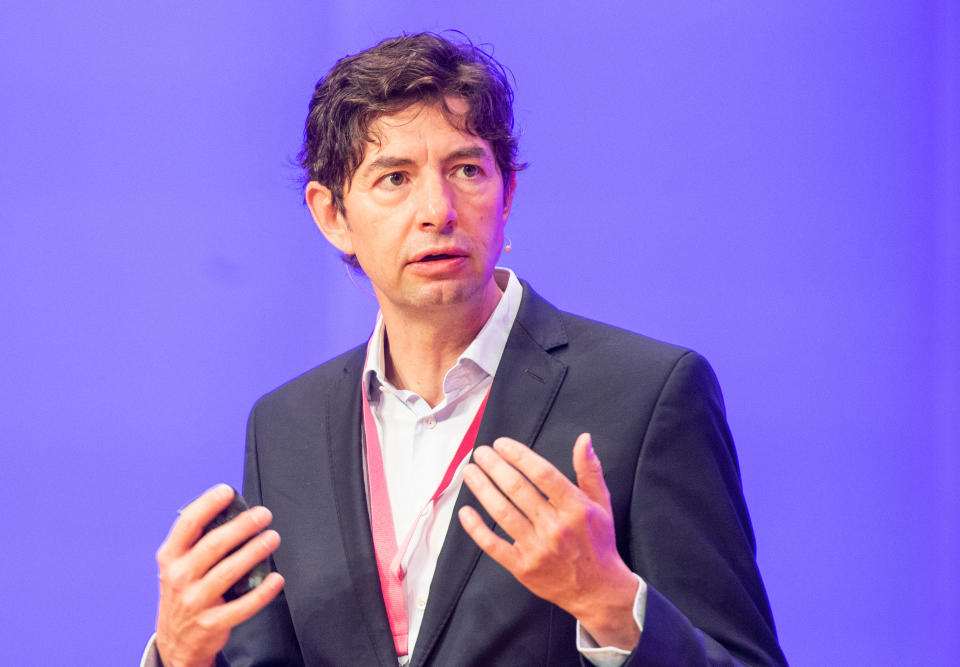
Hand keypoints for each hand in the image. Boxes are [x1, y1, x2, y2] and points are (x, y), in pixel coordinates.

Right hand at [155, 484, 284, 666]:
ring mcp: (194, 601)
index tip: (227, 491)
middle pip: (214, 545)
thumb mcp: (178, 566)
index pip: (187, 524)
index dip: (208, 504)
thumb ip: (198, 541)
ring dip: (255, 551)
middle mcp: (179, 578)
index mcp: (171, 557)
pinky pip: (242, 606)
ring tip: (272, 538)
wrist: (176, 641)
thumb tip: (233, 511)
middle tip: (263, 515)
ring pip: (229, 571)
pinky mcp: (211, 623)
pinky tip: (276, 578)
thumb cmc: (184, 592)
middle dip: (242, 526)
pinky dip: (262, 592)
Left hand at [458, 433, 639, 650]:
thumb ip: (589, 470)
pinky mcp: (522, 568)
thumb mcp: (601, 504)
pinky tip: (465, 511)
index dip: (519, 455)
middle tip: (480, 452)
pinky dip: (476, 528)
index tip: (501, 444)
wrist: (597, 590)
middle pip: (518, 490)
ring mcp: (537, 549)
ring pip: (503, 513)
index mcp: (576, 508)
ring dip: (482, 489)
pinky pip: (493, 545)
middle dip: (495, 467)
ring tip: (470, 472)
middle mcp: (556, 528)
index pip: (543, 474)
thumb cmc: (597, 542)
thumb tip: (584, 439)